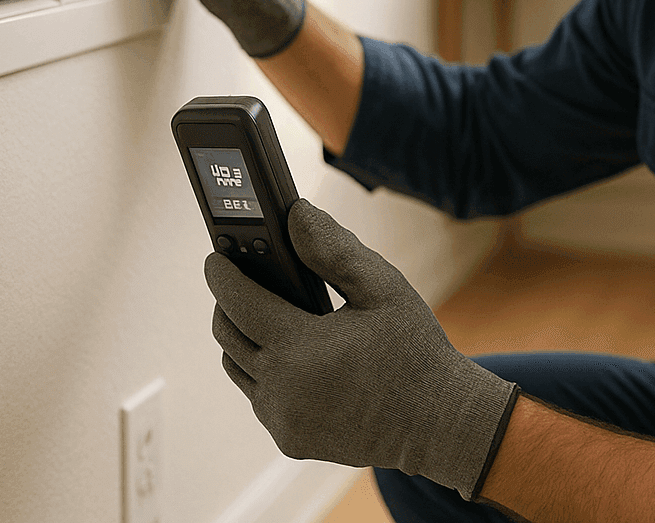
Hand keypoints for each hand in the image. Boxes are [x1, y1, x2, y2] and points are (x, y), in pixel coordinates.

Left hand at [205, 200, 519, 498]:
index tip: (215, 256)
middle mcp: (281, 390)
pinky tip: (289, 351)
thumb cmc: (415, 352)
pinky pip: (260, 397)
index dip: (222, 274)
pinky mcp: (290, 440)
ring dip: (243, 338)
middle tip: (240, 278)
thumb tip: (295, 214)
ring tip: (263, 311)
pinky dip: (265, 371)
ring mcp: (283, 420)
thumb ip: (334, 250)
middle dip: (226, 303)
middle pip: (228, 336)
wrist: (439, 423)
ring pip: (237, 369)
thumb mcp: (383, 289)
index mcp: (299, 349)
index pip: (238, 302)